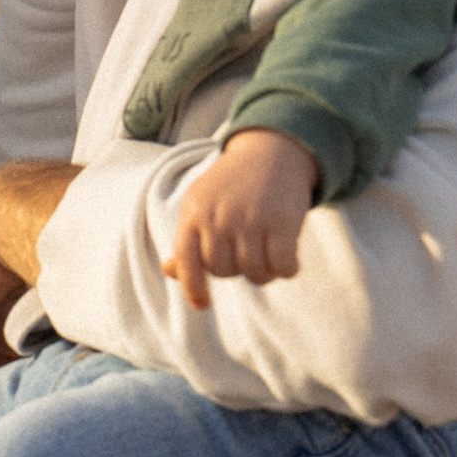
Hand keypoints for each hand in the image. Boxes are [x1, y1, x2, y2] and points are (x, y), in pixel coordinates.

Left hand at [164, 129, 316, 310]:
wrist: (271, 150)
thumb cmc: (232, 185)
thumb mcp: (201, 203)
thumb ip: (187, 238)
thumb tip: (169, 271)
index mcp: (194, 212)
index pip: (186, 260)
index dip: (192, 287)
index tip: (202, 305)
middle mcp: (219, 216)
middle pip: (223, 271)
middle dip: (236, 269)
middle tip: (247, 252)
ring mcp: (250, 219)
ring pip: (253, 273)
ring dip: (264, 272)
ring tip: (267, 254)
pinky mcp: (282, 221)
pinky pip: (283, 266)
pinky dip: (287, 269)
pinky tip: (288, 259)